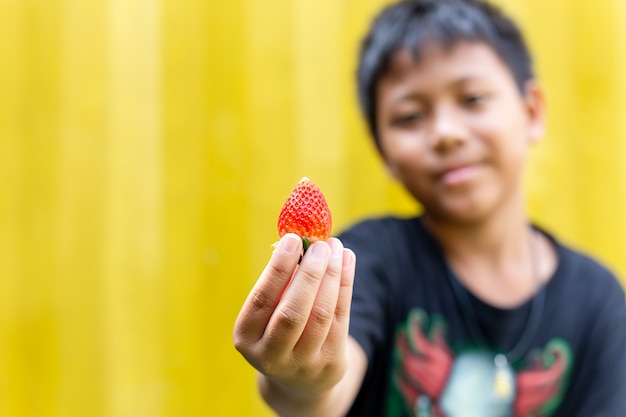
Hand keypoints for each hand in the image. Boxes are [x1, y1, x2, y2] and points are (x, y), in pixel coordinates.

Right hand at [233, 234, 355, 396]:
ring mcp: (304, 363)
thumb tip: (300, 240)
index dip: (277, 268)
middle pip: (293, 312)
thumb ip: (280, 282)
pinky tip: (346, 260)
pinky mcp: (331, 362)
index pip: (261, 299)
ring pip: (321, 314)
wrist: (299, 379)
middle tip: (320, 244)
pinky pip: (341, 317)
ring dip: (331, 275)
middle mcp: (272, 355)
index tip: (292, 239)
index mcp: (247, 338)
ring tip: (335, 247)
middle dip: (309, 274)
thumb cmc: (278, 329)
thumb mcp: (268, 312)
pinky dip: (345, 284)